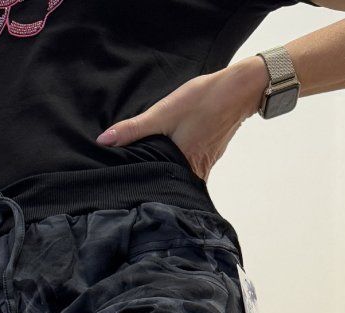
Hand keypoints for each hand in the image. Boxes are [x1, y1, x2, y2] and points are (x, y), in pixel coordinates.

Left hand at [95, 56, 269, 181]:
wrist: (240, 89)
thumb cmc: (203, 100)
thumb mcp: (164, 112)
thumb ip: (134, 129)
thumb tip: (104, 141)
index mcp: (183, 167)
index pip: (156, 188)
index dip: (140, 191)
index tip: (124, 192)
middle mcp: (195, 174)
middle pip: (167, 187)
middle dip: (150, 185)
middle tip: (128, 185)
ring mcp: (204, 168)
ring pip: (177, 179)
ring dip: (163, 175)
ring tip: (143, 174)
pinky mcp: (208, 159)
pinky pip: (187, 169)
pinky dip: (175, 166)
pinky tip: (164, 159)